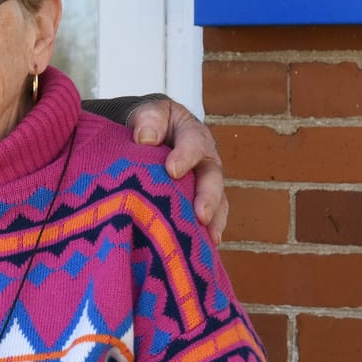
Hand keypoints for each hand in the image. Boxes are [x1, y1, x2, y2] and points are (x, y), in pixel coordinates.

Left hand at [127, 96, 228, 241]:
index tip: (171, 170)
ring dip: (213, 220)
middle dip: (208, 197)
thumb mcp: (148, 112)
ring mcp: (203, 184)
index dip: (185, 156)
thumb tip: (145, 138)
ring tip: (209, 239)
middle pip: (212, 178)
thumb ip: (148, 119)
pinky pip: (208, 219)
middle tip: (200, 215)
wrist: (144, 135)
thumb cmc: (147, 124)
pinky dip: (207, 233)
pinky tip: (203, 249)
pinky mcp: (197, 203)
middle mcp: (205, 161)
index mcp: (193, 134)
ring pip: (216, 201)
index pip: (194, 142)